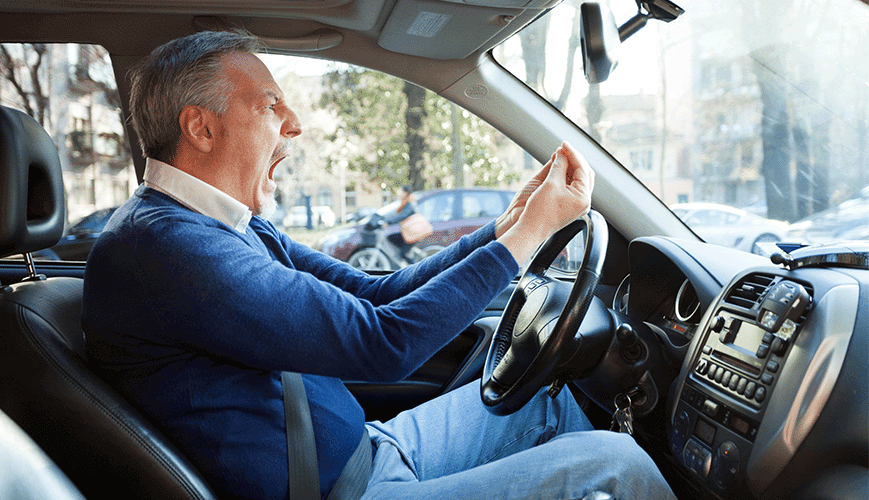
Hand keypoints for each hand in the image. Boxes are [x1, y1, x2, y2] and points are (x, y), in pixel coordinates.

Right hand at [496, 141, 594, 263]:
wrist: (530, 230)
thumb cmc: (540, 211)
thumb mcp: (550, 183)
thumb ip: (559, 165)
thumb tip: (562, 152)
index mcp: (583, 197)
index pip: (582, 168)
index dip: (573, 154)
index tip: (563, 144)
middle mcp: (583, 201)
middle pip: (584, 173)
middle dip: (574, 159)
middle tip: (563, 147)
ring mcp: (577, 204)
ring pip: (578, 178)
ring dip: (570, 166)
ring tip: (560, 155)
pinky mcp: (569, 205)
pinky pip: (572, 186)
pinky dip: (566, 175)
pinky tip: (558, 166)